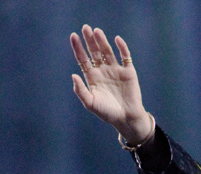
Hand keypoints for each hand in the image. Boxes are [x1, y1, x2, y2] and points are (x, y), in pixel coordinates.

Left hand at [70, 25, 152, 145]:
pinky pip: (125, 56)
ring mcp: (115, 70)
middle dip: (90, 40)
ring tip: (96, 31)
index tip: (73, 36)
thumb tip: (73, 75)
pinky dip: (122, 47)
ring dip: (102, 41)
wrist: (125, 118)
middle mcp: (103, 71)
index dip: (78, 48)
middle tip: (85, 28)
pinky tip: (116, 39)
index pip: (83, 59)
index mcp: (92, 77)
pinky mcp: (128, 71)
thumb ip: (80, 90)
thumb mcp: (90, 103)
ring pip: (108, 52)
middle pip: (95, 52)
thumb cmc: (106, 112)